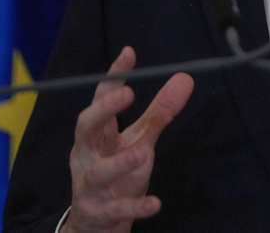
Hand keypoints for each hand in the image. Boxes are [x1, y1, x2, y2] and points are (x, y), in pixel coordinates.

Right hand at [63, 46, 194, 232]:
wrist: (96, 223)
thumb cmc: (117, 174)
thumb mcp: (140, 140)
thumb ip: (159, 113)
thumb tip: (185, 78)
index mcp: (98, 134)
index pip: (100, 98)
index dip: (114, 76)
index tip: (129, 53)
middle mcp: (88, 155)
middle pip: (85, 127)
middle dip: (102, 110)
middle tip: (126, 93)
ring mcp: (90, 185)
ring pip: (98, 172)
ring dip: (119, 162)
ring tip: (142, 152)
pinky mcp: (99, 212)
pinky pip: (116, 209)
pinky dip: (135, 207)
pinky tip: (155, 203)